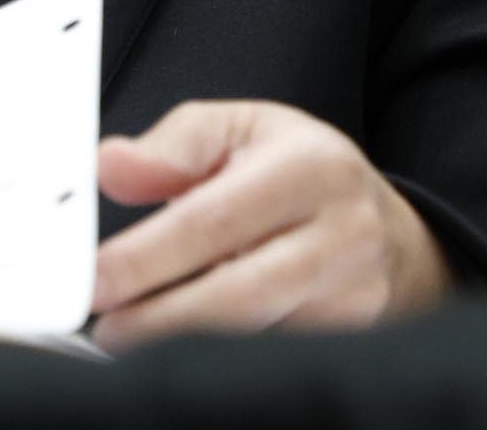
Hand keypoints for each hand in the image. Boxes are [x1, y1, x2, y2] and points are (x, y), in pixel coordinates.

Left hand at [87, 100, 449, 351]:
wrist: (389, 232)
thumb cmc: (305, 174)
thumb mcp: (244, 131)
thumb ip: (174, 146)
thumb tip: (110, 165)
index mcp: (309, 167)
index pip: (212, 220)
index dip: (145, 258)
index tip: (96, 281)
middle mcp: (342, 233)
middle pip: (237, 296)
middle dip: (159, 320)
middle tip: (106, 329)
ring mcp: (355, 295)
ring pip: (255, 336)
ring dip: (186, 343)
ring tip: (136, 337)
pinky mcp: (357, 337)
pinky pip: (276, 355)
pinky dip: (224, 356)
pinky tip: (189, 347)